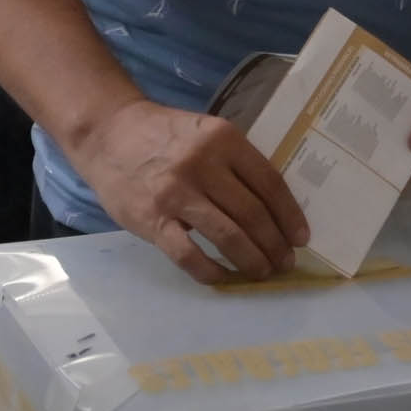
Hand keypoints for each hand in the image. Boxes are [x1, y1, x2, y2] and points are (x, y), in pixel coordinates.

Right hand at [70, 99, 308, 283]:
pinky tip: (224, 277)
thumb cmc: (165, 135)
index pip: (269, 183)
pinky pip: (189, 254)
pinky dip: (211, 271)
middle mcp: (204, 165)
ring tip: (263, 272)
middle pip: (252, 213)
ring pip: (227, 235)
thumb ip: (235, 162)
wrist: (109, 133)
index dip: (289, 214)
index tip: (301, 237)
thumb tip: (272, 206)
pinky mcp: (153, 219)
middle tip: (285, 262)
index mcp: (224, 140)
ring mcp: (177, 194)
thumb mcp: (207, 133)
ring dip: (251, 260)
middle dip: (275, 243)